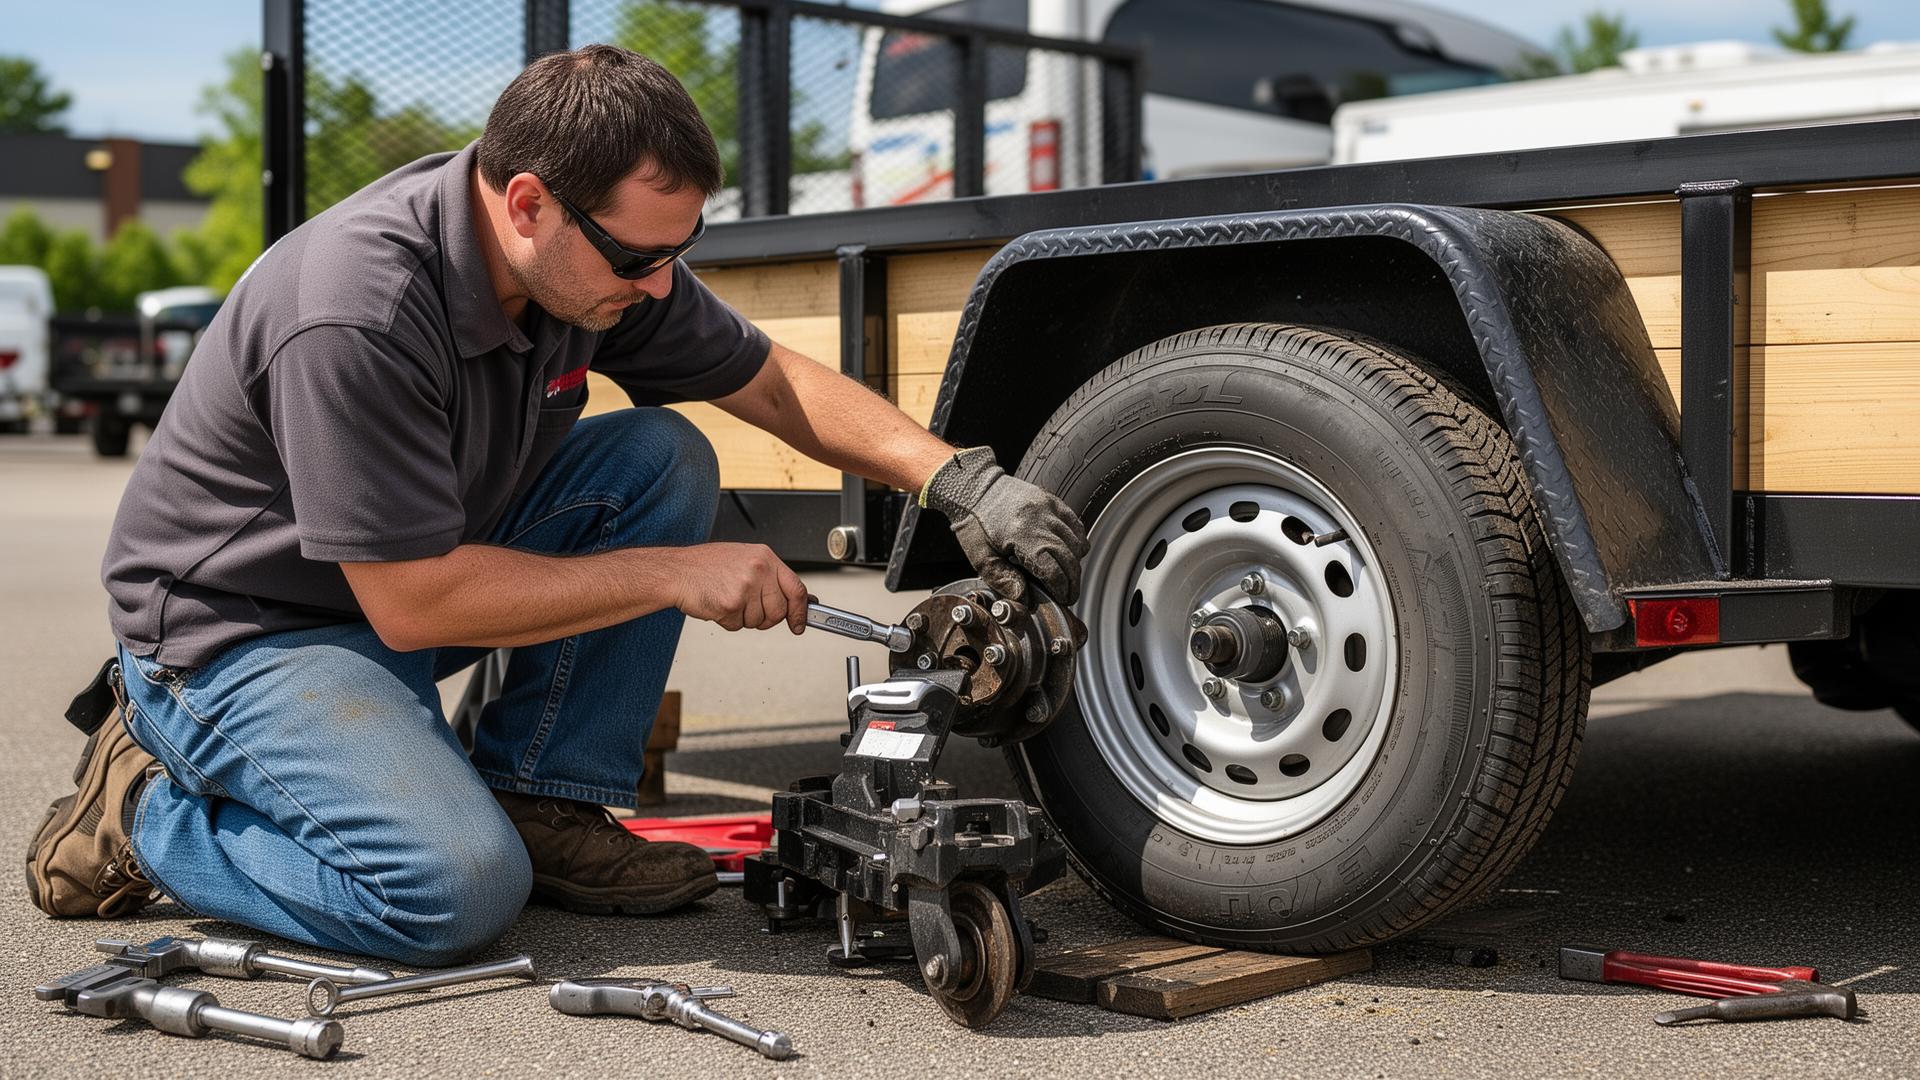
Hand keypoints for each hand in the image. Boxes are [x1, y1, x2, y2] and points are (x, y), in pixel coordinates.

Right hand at [669, 543, 808, 632]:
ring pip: (758, 621)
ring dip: (743, 618)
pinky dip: (727, 621)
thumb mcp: (743, 560)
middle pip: (779, 611)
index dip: (801, 611)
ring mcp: (746, 587)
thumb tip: (793, 599)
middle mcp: (759, 570)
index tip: (799, 624)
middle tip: (747, 609)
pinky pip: (738, 626)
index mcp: (765, 557)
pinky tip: (717, 604)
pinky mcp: (731, 604)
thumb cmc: (705, 566)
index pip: (796, 588)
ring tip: (726, 599)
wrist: (676, 571)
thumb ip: (768, 577)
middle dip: (765, 618)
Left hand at [921, 447, 1089, 602]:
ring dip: (1076, 564)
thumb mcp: (980, 557)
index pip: (1051, 569)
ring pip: (1075, 541)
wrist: (973, 489)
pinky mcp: (1052, 500)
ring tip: (1069, 578)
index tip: (1062, 600)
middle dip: (1072, 581)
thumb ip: (1002, 580)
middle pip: (1068, 557)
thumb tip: (1025, 600)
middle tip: (1069, 596)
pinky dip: (1078, 541)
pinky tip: (1072, 553)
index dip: (1060, 588)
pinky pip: (1075, 524)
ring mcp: (1048, 508)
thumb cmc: (974, 525)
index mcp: (1020, 535)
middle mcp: (1039, 520)